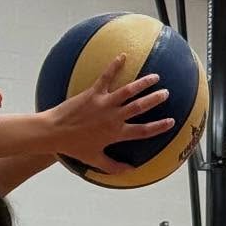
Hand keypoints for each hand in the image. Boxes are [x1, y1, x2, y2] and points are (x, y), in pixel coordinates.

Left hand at [49, 55, 174, 170]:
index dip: (159, 127)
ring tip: (155, 77)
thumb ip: (114, 166)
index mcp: (116, 134)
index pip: (143, 131)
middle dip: (155, 100)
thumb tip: (130, 170)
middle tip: (166, 94)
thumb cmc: (74, 147)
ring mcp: (104, 103)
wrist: (54, 133)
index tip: (171, 122)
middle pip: (140, 107)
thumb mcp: (95, 160)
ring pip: (129, 90)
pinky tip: (123, 56)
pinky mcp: (93, 93)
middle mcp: (113, 117)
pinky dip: (115, 65)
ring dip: (143, 83)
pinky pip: (106, 76)